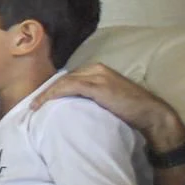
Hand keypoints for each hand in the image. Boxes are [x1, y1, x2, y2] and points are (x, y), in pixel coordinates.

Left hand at [36, 63, 184, 150]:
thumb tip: (74, 107)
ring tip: (34, 107)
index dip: (54, 89)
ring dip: (46, 94)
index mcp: (99, 70)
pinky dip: (53, 94)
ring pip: (63, 82)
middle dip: (47, 91)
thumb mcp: (109, 100)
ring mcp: (97, 76)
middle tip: (33, 104)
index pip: (70, 77)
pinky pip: (68, 87)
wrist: (151, 115)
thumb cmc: (132, 111)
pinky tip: (43, 104)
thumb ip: (93, 98)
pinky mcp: (97, 86)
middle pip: (64, 78)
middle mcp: (97, 69)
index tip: (41, 101)